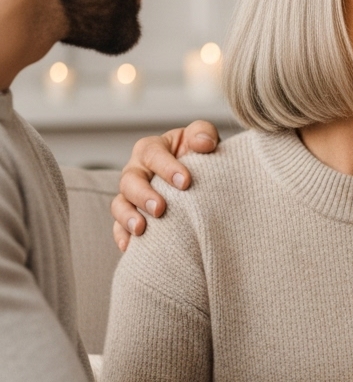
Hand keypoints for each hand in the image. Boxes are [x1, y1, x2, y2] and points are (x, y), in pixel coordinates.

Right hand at [111, 121, 219, 250]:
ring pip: (119, 204)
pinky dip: (122, 236)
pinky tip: (131, 247)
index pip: (153, 154)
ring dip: (128, 217)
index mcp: (152, 149)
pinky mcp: (131, 217)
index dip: (167, 167)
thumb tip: (204, 143)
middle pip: (130, 180)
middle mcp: (137, 171)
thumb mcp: (203, 139)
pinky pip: (119, 228)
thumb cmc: (200, 156)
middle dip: (143, 195)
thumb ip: (203, 133)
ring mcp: (131, 196)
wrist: (202, 181)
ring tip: (141, 229)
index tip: (186, 182)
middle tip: (160, 208)